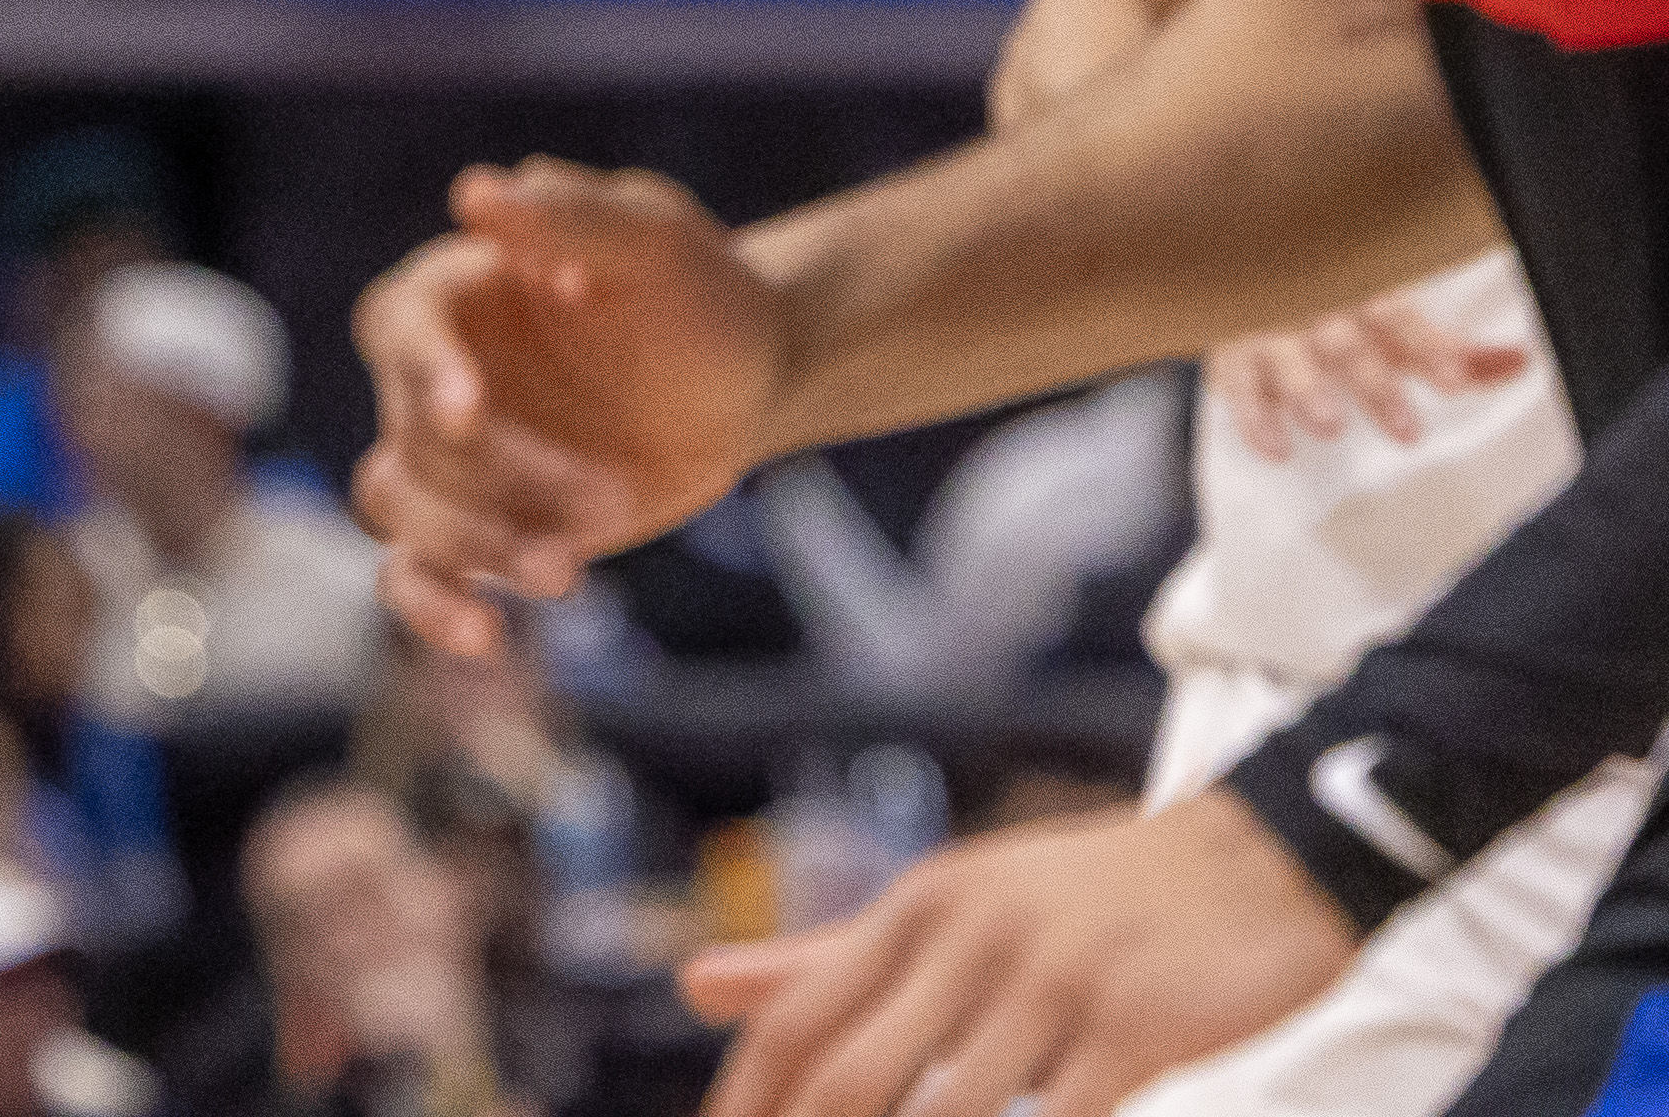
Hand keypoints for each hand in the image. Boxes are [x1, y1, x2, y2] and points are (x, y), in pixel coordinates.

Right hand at [352, 160, 785, 654]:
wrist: (745, 378)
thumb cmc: (694, 292)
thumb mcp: (653, 241)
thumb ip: (570, 216)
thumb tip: (477, 192)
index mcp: (453, 294)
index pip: (401, 328)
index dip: (425, 372)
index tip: (470, 413)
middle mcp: (432, 377)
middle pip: (410, 438)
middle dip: (499, 480)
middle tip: (607, 499)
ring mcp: (453, 460)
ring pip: (403, 511)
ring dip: (473, 545)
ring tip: (568, 569)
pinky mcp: (482, 529)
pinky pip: (416, 575)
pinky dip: (431, 609)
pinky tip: (483, 638)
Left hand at [679, 789, 1351, 1116]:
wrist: (1261, 860)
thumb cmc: (1090, 902)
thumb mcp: (952, 909)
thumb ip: (828, 958)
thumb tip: (691, 986)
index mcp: (917, 911)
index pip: (796, 1020)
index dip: (747, 1105)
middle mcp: (968, 940)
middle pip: (850, 1077)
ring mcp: (1051, 985)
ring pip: (947, 1114)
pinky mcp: (1134, 1028)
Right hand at [1212, 299, 1531, 462]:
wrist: (1239, 264)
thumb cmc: (1333, 305)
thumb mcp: (1390, 321)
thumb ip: (1451, 349)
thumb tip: (1520, 361)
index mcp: (1357, 289)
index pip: (1396, 314)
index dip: (1427, 346)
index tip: (1454, 381)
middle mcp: (1311, 304)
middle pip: (1345, 342)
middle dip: (1374, 385)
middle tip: (1406, 432)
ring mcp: (1267, 328)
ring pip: (1286, 357)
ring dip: (1307, 391)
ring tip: (1330, 425)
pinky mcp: (1230, 354)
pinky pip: (1235, 385)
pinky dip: (1254, 418)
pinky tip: (1276, 449)